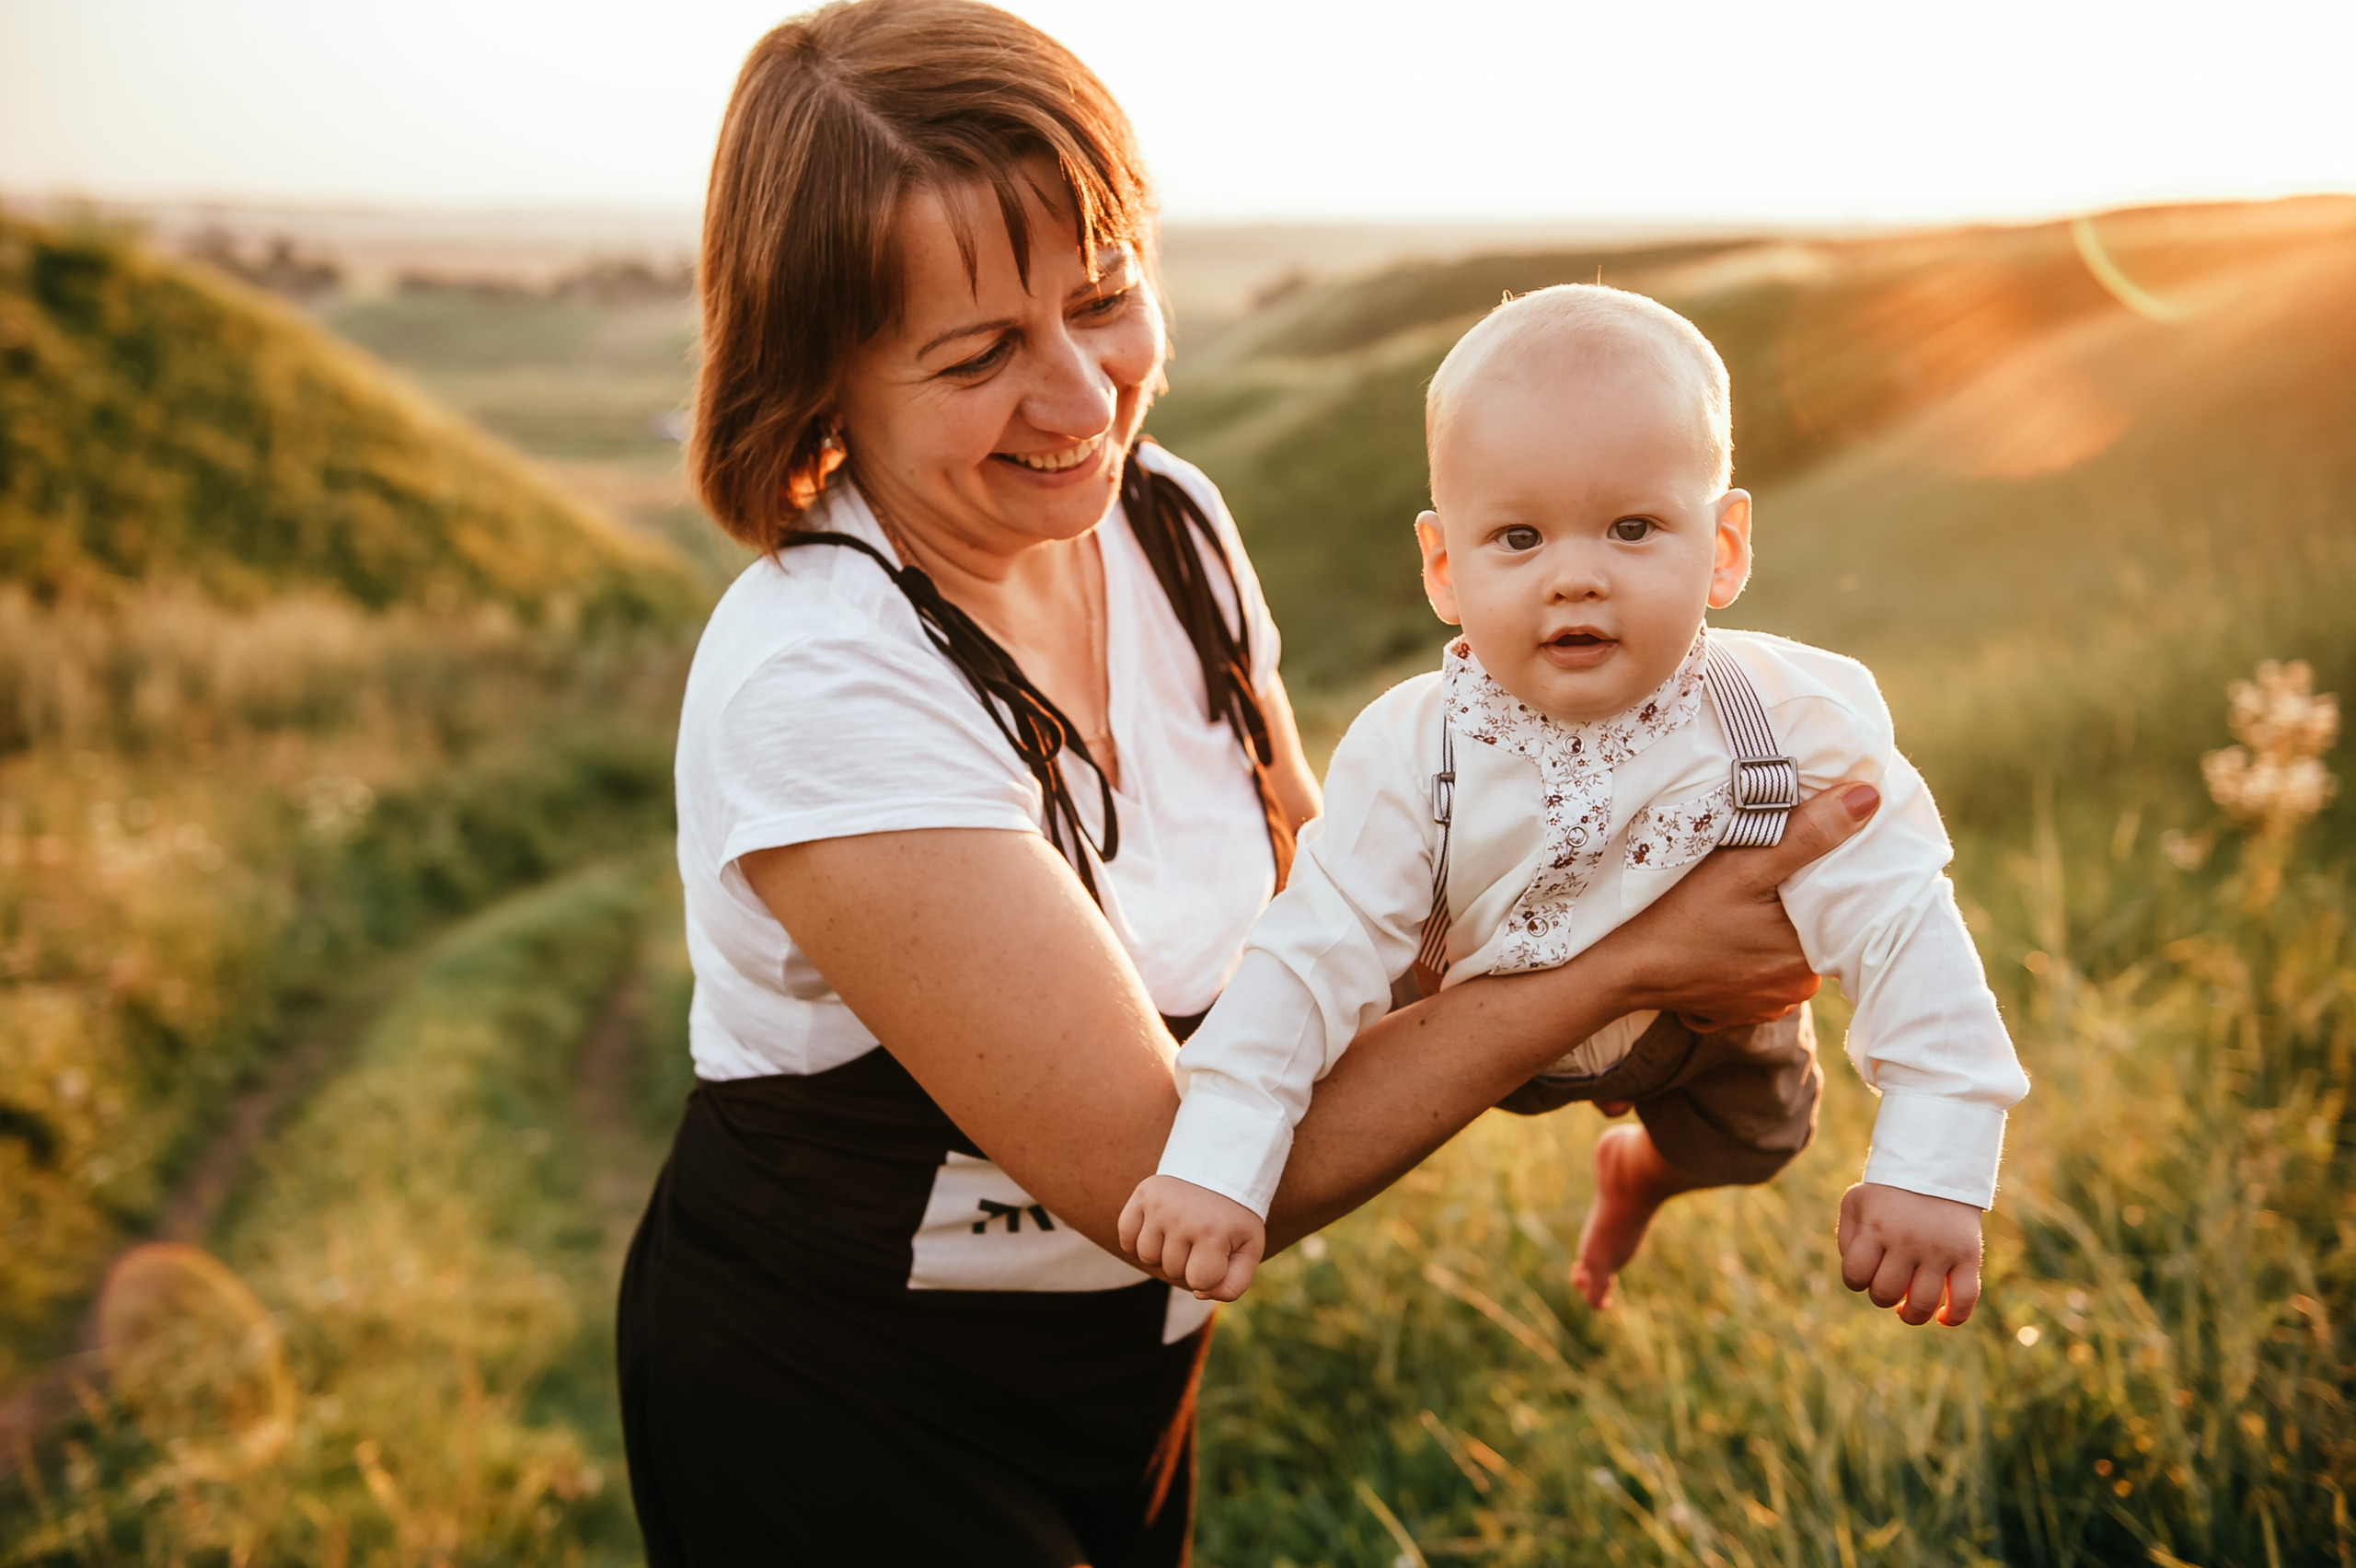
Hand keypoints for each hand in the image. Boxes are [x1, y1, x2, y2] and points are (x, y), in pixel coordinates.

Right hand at [1119, 1174, 1265, 1301]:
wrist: (1220, 1169)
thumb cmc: (1234, 1218)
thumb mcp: (1249, 1250)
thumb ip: (1232, 1285)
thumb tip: (1197, 1293)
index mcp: (1212, 1232)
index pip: (1198, 1282)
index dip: (1209, 1273)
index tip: (1220, 1251)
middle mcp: (1181, 1217)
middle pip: (1171, 1270)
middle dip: (1187, 1261)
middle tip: (1201, 1235)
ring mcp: (1158, 1205)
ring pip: (1146, 1257)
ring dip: (1163, 1251)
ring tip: (1181, 1229)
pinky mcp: (1142, 1195)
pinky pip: (1126, 1238)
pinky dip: (1138, 1241)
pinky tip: (1158, 1229)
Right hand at [1616, 783, 1879, 1030]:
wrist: (1621, 969)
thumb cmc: (1678, 916)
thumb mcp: (1743, 867)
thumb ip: (1809, 834)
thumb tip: (1868, 797)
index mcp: (1809, 956)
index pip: (1842, 906)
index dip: (1826, 875)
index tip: (1801, 854)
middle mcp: (1798, 990)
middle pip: (1816, 929)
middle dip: (1797, 901)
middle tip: (1765, 873)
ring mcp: (1771, 1004)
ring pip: (1790, 951)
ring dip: (1775, 927)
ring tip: (1744, 902)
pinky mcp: (1745, 1009)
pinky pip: (1766, 971)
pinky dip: (1754, 950)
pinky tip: (1729, 933)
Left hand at [1836, 1181, 1982, 1325]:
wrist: (1937, 1170)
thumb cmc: (1889, 1193)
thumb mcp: (1857, 1203)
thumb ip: (1848, 1240)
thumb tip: (1858, 1278)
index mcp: (1876, 1227)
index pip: (1855, 1276)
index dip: (1855, 1280)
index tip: (1864, 1270)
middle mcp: (1908, 1241)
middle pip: (1886, 1293)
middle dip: (1882, 1295)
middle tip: (1889, 1282)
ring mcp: (1940, 1251)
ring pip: (1923, 1304)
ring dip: (1911, 1314)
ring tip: (1907, 1307)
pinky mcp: (1968, 1256)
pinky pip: (1965, 1299)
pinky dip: (1954, 1317)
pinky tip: (1941, 1318)